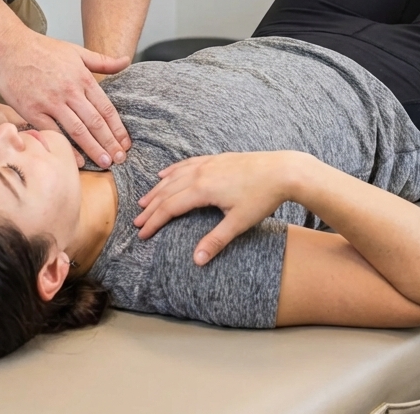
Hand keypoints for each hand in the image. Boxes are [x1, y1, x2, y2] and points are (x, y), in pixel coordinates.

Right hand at [0, 26, 130, 168]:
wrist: (8, 46)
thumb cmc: (42, 49)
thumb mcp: (76, 51)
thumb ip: (102, 61)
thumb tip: (127, 60)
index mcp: (82, 78)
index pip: (106, 108)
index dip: (118, 128)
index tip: (126, 143)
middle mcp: (69, 91)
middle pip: (95, 122)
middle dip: (110, 143)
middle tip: (121, 159)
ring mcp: (50, 102)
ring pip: (77, 130)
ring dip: (93, 148)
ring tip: (106, 163)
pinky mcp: (31, 110)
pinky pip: (53, 133)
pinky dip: (66, 148)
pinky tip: (77, 160)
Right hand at [134, 151, 305, 263]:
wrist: (282, 170)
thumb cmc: (262, 197)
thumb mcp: (239, 223)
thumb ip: (215, 241)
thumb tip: (196, 261)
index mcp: (202, 189)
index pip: (170, 208)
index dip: (154, 221)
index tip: (142, 233)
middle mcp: (200, 173)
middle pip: (167, 192)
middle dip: (151, 208)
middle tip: (136, 221)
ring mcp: (207, 164)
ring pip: (174, 176)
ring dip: (157, 189)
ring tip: (144, 200)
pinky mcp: (215, 159)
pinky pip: (186, 164)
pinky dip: (172, 170)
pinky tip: (165, 174)